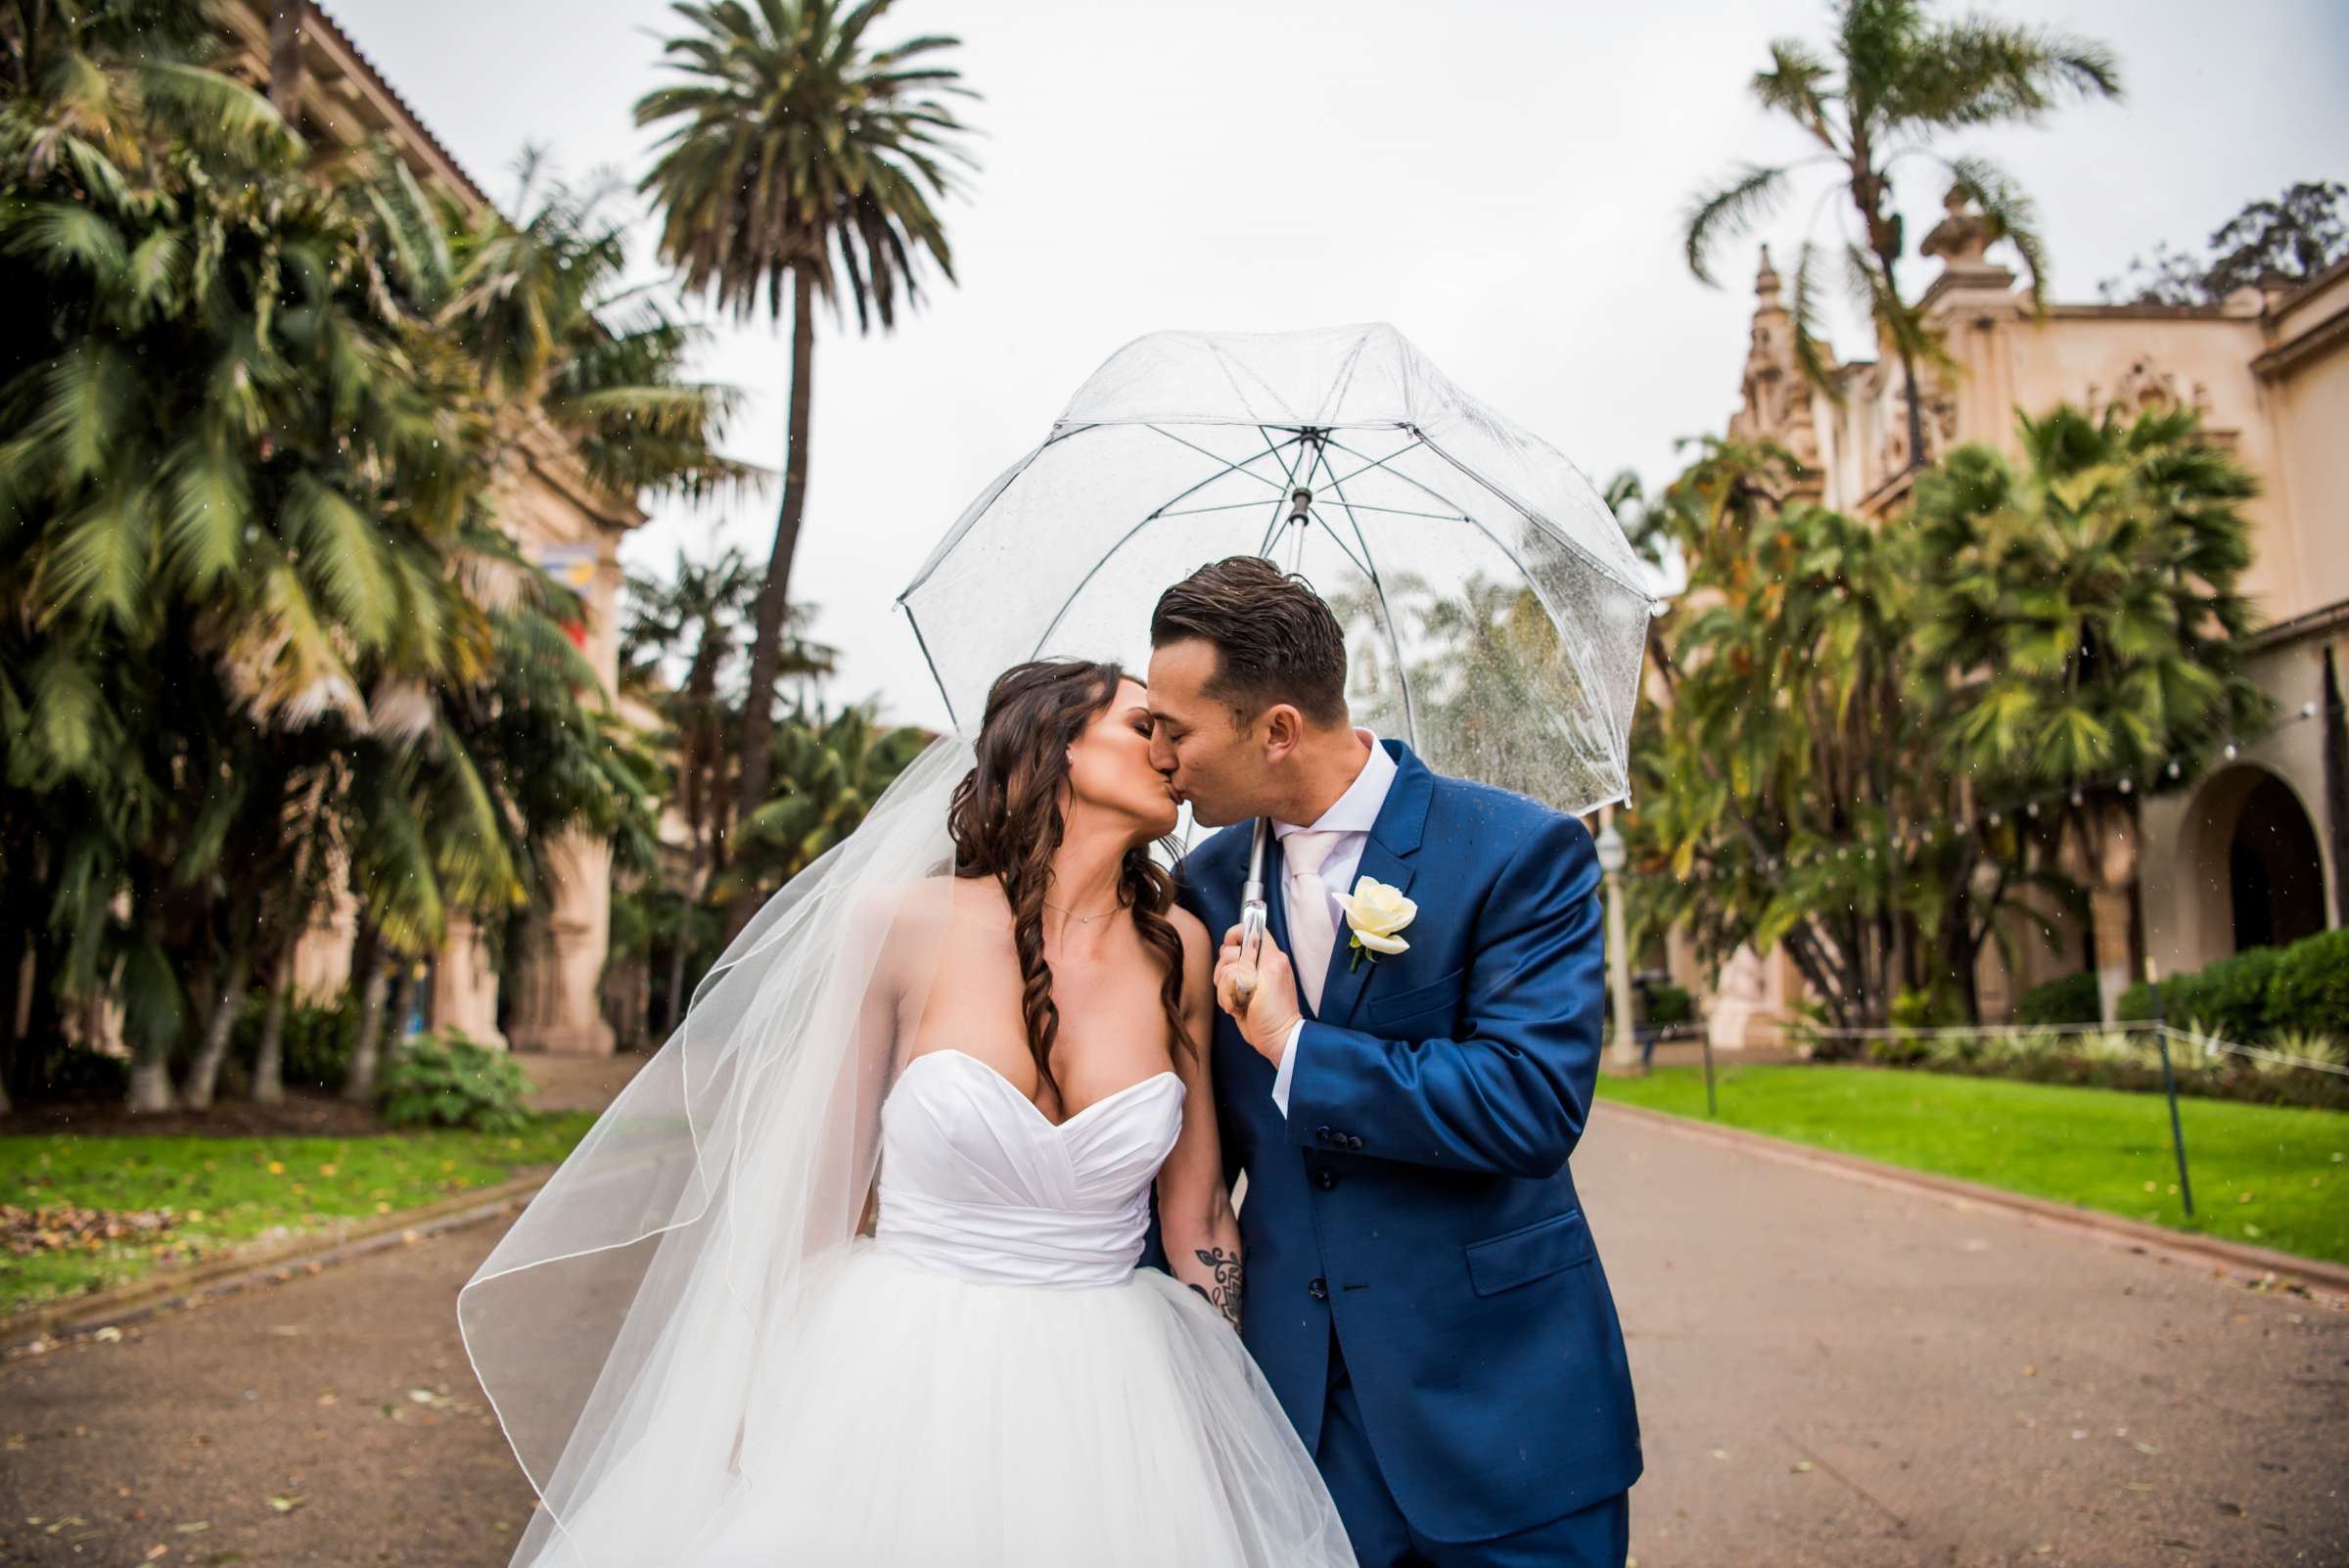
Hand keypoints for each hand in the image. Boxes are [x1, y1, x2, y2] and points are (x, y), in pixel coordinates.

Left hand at [1216, 922, 1299, 1064]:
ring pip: (1227, 961)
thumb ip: (1246, 968)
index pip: (1253, 929)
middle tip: (1227, 989)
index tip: (1228, 955)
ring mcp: (1270, 967)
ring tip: (1234, 1003)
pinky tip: (1236, 1009)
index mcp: (1275, 958)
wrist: (1284, 1039)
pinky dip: (1225, 995)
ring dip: (1222, 986)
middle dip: (1220, 968)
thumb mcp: (1257, 986)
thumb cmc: (1266, 1018)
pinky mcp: (1262, 979)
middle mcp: (1275, 958)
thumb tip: (1225, 953)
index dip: (1234, 936)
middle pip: (1231, 946)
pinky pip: (1229, 976)